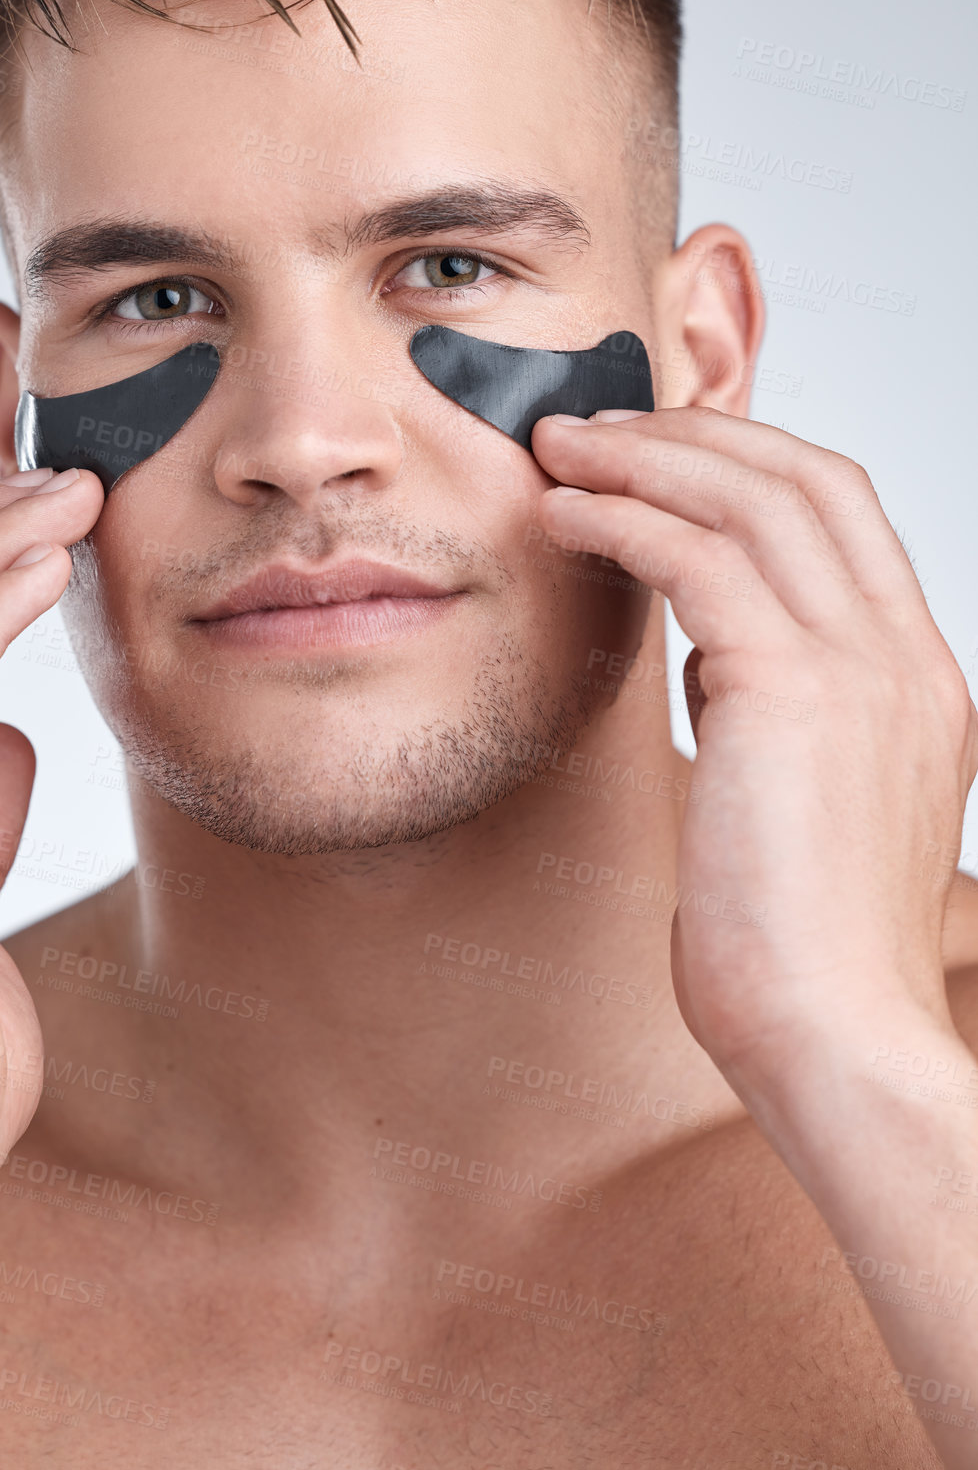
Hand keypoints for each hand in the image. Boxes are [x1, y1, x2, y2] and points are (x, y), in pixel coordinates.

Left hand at [532, 407, 977, 1093]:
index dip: (747, 465)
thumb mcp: (801, 807)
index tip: (658, 458)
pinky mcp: (792, 691)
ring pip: (752, 497)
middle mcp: (902, 656)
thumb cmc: (795, 953)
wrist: (832, 1041)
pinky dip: (622, 519)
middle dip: (691, 435)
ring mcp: (861, 666)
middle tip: (591, 428)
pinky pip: (697, 558)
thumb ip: (775, 719)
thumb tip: (714, 665)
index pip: (845, 517)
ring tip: (557, 448)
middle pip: (807, 477)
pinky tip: (560, 516)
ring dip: (644, 456)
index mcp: (913, 680)